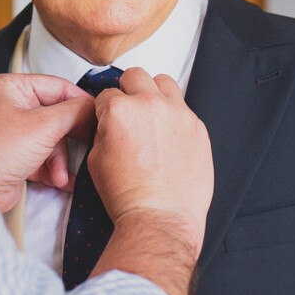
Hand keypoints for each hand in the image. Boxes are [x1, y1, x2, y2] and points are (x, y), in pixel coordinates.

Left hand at [0, 73, 95, 213]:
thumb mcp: (44, 125)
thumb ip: (74, 112)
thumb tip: (93, 106)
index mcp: (14, 88)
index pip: (58, 87)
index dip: (80, 102)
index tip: (99, 115)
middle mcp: (13, 107)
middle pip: (58, 116)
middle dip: (70, 137)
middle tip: (88, 143)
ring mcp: (15, 133)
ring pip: (54, 140)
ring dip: (61, 160)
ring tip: (60, 175)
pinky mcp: (18, 156)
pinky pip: (45, 158)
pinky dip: (54, 170)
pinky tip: (60, 181)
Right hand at [87, 68, 213, 254]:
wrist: (160, 218)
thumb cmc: (128, 195)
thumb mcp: (96, 160)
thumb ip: (103, 131)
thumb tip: (108, 123)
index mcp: (120, 110)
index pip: (107, 93)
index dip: (105, 109)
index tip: (109, 120)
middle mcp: (150, 105)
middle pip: (136, 76)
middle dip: (128, 91)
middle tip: (129, 111)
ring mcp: (178, 113)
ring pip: (164, 82)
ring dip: (154, 94)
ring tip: (152, 116)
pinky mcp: (198, 127)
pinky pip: (184, 109)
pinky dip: (174, 118)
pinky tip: (169, 138)